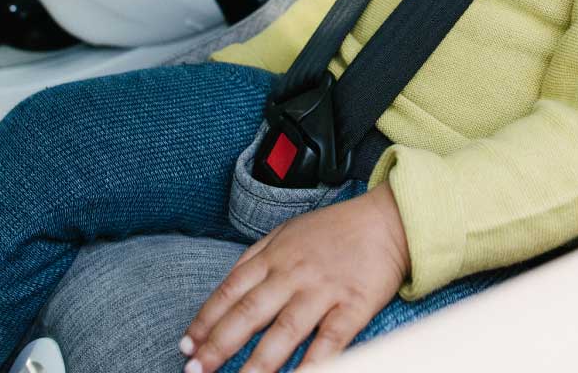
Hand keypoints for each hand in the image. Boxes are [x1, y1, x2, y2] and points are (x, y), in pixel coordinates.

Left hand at [179, 183, 409, 372]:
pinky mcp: (353, 306)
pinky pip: (328, 342)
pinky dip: (311, 366)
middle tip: (196, 371)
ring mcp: (324, 290)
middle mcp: (295, 273)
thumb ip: (257, 258)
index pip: (231, 289)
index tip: (187, 345)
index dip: (206, 319)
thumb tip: (226, 291)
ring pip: (284, 332)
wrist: (389, 219)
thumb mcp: (290, 231)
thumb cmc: (337, 229)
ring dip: (257, 365)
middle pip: (249, 313)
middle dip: (219, 346)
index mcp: (276, 254)